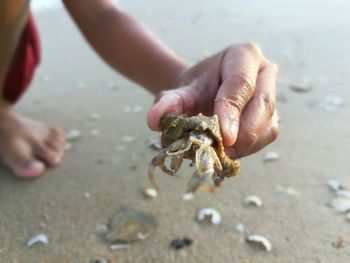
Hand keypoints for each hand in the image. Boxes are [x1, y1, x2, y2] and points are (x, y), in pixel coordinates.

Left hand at [147, 43, 278, 157]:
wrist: (202, 94)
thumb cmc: (194, 89)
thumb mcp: (179, 91)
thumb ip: (167, 102)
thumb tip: (154, 120)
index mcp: (244, 55)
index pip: (241, 83)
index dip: (233, 110)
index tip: (224, 137)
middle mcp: (264, 72)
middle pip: (263, 104)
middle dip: (244, 131)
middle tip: (223, 150)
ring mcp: (272, 94)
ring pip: (268, 125)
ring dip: (247, 144)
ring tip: (221, 152)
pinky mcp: (272, 116)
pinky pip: (266, 137)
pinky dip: (248, 149)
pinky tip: (229, 152)